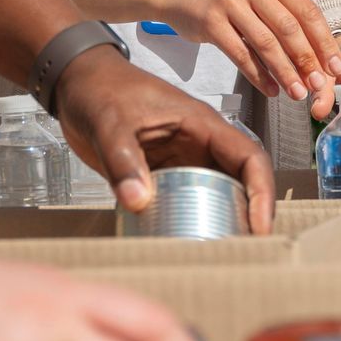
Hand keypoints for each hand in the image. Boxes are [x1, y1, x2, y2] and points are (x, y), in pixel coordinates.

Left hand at [54, 47, 275, 233]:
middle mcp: (200, 145)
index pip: (250, 156)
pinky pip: (187, 200)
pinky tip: (182, 244)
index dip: (263, 192)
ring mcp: (183, 161)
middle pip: (241, 182)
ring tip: (218, 255)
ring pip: (217, 194)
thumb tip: (138, 202)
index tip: (260, 228)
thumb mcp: (110, 123)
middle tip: (243, 253)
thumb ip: (123, 160)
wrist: (77, 85)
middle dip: (249, 216)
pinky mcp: (163, 174)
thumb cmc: (100, 90)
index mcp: (201, 124)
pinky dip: (192, 221)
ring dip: (223, 221)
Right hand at [151, 0, 340, 102]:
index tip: (336, 67)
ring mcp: (230, 3)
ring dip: (285, 72)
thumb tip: (316, 57)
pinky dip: (258, 75)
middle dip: (308, 61)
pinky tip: (270, 90)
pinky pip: (240, 54)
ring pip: (266, 44)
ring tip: (297, 94)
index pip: (307, 11)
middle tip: (320, 86)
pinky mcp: (211, 22)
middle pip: (289, 29)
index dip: (324, 42)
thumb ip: (282, 16)